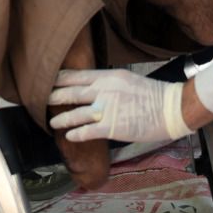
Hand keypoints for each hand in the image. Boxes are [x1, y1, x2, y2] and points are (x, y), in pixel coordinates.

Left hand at [48, 69, 189, 142]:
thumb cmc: (153, 95)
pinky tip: (69, 136)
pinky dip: (75, 134)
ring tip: (53, 123)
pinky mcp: (112, 126)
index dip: (59, 80)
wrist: (171, 108)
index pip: (76, 76)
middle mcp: (104, 90)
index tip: (47, 82)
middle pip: (70, 93)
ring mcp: (107, 109)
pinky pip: (87, 131)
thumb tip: (92, 90)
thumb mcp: (127, 80)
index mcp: (108, 77)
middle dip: (53, 97)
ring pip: (75, 114)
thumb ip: (108, 84)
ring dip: (61, 120)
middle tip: (41, 100)